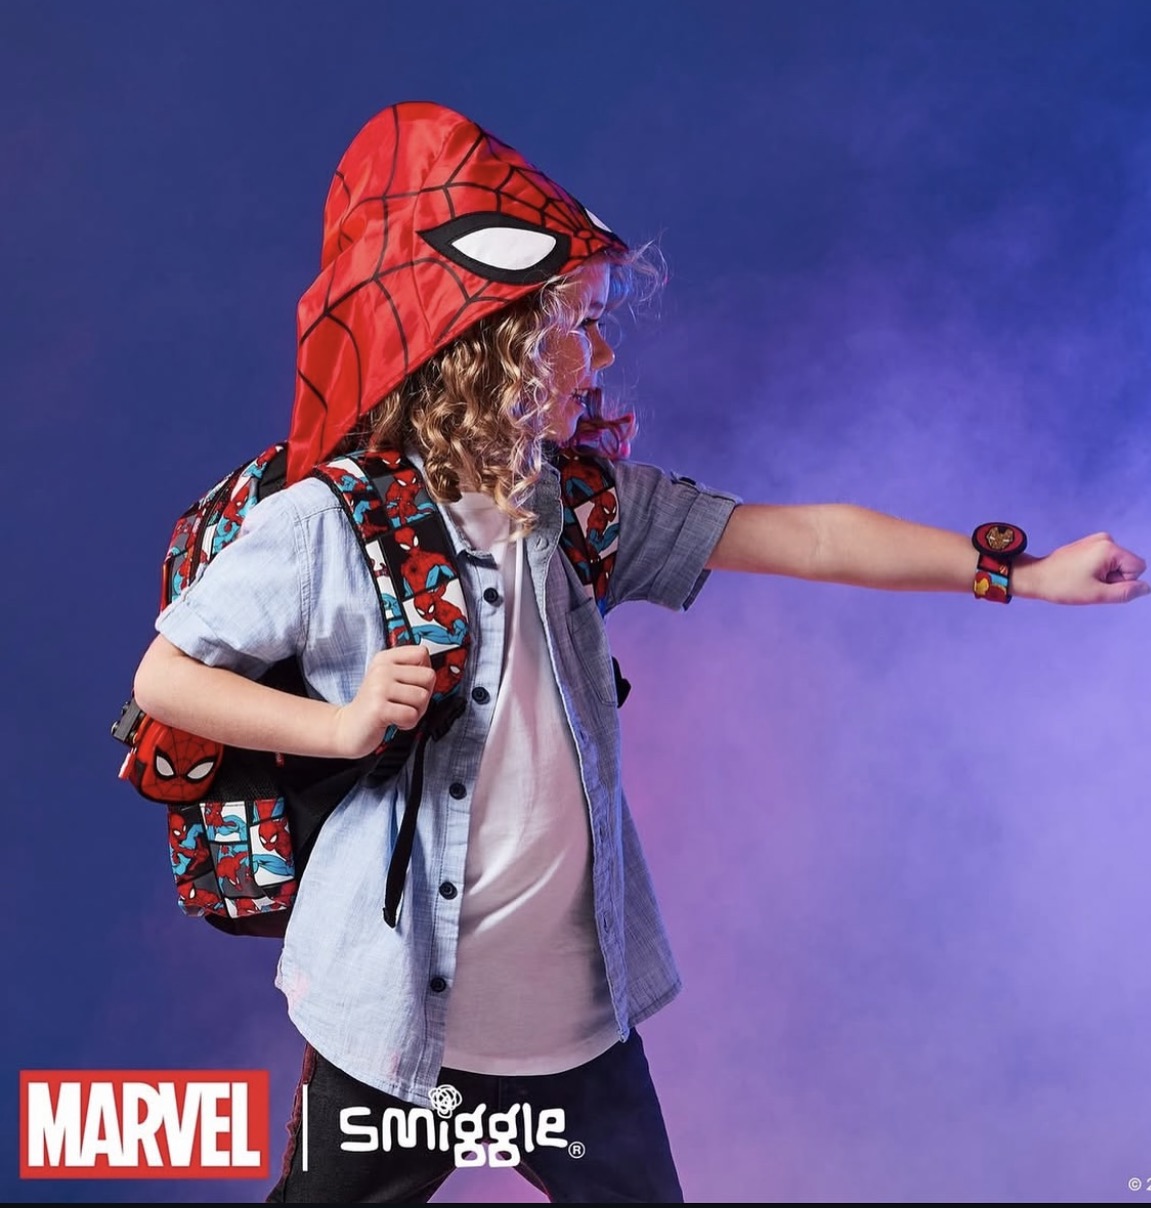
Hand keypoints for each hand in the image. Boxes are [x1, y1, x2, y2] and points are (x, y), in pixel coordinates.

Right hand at [331, 646, 435, 758]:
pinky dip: (407, 723)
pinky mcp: (379, 708)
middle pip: (429, 676)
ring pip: (423, 697)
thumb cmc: (374, 705)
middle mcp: (382, 669)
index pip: (422, 653)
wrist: (348, 728)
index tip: (411, 684)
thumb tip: (433, 672)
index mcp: (385, 658)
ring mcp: (379, 687)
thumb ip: (411, 671)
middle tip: (406, 703)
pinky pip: (412, 715)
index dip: (424, 673)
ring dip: (416, 712)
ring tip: (398, 712)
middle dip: (424, 696)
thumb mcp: (389, 679)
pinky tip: (394, 721)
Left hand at [1015, 532, 1149, 604]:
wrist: (1036, 577)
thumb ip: (1126, 592)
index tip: (1100, 584)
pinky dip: (1097, 569)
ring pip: (1116, 564)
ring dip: (1105, 575)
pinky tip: (1080, 573)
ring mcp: (1096, 540)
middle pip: (1127, 565)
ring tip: (1083, 578)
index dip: (1122, 582)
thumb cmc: (1063, 586)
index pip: (1137, 568)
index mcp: (1110, 548)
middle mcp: (1106, 539)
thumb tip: (1146, 588)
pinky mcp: (1089, 544)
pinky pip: (1106, 560)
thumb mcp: (1098, 594)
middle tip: (1089, 583)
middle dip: (1113, 578)